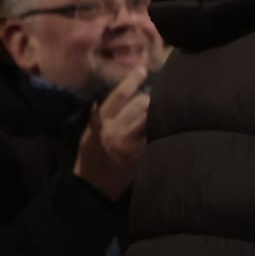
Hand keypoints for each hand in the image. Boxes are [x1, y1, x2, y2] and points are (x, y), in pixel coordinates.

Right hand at [73, 64, 149, 200]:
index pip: (119, 94)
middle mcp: (115, 130)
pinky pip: (157, 134)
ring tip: (162, 109)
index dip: (133, 79)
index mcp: (101, 121)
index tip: (143, 69)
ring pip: (152, 115)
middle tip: (154, 98)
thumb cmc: (90, 155)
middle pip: (142, 102)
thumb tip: (121, 90)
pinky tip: (165, 126)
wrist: (92, 186)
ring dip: (158, 110)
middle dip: (150, 97)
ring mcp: (130, 143)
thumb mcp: (90, 132)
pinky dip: (162, 128)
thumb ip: (103, 113)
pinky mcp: (142, 154)